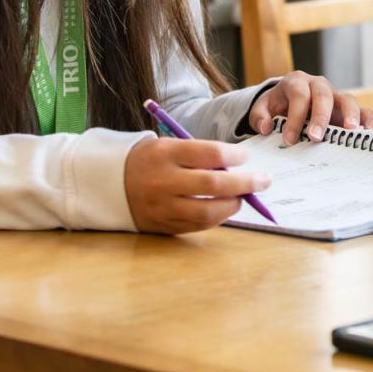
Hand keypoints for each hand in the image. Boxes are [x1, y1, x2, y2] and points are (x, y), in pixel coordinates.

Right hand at [124, 137, 270, 234]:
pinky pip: (197, 225)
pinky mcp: (162, 225)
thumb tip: (237, 167)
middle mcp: (163, 181)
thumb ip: (199, 155)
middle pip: (214, 184)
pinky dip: (216, 217)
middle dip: (245, 183)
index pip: (210, 153)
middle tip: (264, 180)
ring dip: (233, 204)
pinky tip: (225, 208)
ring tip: (244, 197)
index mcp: (165, 153)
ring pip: (207, 211)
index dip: (234, 155)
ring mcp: (162, 206)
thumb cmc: (149, 160)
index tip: (245, 156)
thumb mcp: (169, 146)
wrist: (108, 183)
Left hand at [248, 70, 372, 144]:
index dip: (295, 117)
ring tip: (350, 131)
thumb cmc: (277, 105)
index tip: (289, 139)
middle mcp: (319, 85)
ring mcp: (336, 95)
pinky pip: (363, 110)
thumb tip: (266, 127)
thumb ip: (260, 116)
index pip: (299, 96)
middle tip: (315, 137)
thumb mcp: (262, 108)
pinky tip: (367, 134)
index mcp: (297, 82)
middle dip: (320, 117)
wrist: (289, 99)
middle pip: (323, 95)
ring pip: (348, 99)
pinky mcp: (348, 108)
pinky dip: (367, 121)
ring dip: (350, 115)